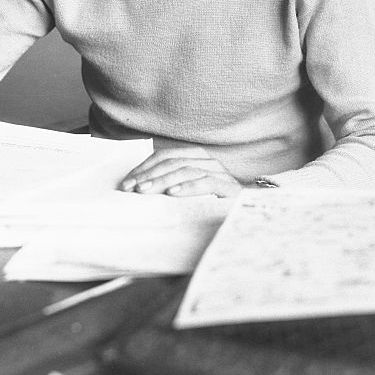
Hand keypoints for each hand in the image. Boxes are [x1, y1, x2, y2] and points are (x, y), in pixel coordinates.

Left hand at [118, 147, 242, 197]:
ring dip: (163, 180)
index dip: (144, 167)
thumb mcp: (188, 195)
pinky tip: (172, 194)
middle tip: (131, 188)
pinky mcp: (230, 189)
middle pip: (174, 162)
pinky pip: (207, 183)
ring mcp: (221, 174)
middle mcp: (209, 162)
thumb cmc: (213, 208)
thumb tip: (138, 190)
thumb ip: (169, 187)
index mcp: (197, 158)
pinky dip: (188, 187)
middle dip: (149, 174)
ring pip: (187, 170)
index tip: (126, 182)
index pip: (166, 156)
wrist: (248, 218)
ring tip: (145, 191)